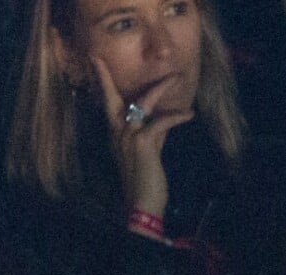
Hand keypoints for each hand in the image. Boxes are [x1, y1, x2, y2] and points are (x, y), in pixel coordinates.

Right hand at [92, 58, 193, 220]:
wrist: (142, 204)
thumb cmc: (145, 182)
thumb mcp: (149, 153)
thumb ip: (153, 135)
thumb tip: (162, 119)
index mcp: (116, 138)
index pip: (109, 109)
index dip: (104, 87)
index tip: (97, 66)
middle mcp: (117, 135)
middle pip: (110, 100)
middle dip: (105, 79)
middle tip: (100, 59)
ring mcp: (127, 137)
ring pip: (142, 103)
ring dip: (160, 88)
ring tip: (176, 78)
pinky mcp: (142, 142)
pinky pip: (161, 120)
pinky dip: (177, 116)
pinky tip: (188, 114)